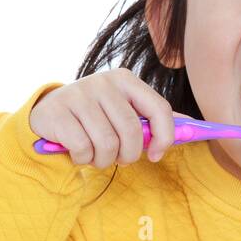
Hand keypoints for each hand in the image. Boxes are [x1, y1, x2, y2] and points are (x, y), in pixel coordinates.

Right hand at [28, 68, 187, 166]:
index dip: (164, 137)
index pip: (159, 108)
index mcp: (125, 79)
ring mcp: (78, 95)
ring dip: (103, 160)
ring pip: (107, 144)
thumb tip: (192, 127)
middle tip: (119, 159)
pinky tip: (77, 152)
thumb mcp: (124, 110)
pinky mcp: (57, 112)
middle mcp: (103, 82)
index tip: (156, 155)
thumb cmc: (95, 117)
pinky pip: (82, 148)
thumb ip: (153, 117)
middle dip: (128, 155)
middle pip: (131, 132)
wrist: (48, 113)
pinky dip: (82, 159)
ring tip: (96, 156)